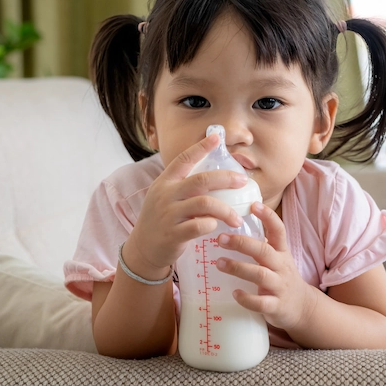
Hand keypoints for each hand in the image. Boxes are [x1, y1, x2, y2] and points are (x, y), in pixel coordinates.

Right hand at [125, 133, 247, 278]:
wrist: (143, 248)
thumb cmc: (161, 220)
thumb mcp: (165, 196)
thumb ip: (183, 186)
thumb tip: (214, 176)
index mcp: (165, 182)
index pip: (184, 159)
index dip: (200, 147)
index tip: (217, 137)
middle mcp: (166, 195)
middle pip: (201, 180)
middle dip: (226, 178)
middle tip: (243, 181)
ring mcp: (169, 214)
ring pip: (204, 204)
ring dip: (226, 210)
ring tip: (237, 218)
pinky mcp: (173, 234)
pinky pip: (199, 226)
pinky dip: (212, 225)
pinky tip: (216, 227)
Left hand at [215, 202, 315, 330]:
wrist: (301, 306)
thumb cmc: (281, 276)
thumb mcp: (277, 257)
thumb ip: (260, 243)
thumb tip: (232, 223)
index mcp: (281, 252)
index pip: (278, 230)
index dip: (268, 216)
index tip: (253, 205)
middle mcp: (282, 266)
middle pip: (264, 251)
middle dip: (242, 244)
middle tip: (220, 239)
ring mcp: (280, 286)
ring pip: (261, 275)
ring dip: (239, 268)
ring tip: (219, 263)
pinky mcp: (276, 306)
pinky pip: (261, 303)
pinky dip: (247, 299)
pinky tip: (234, 294)